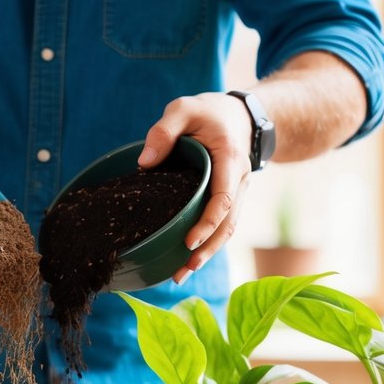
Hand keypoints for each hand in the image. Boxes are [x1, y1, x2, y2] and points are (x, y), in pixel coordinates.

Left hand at [138, 93, 254, 284]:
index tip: (188, 242)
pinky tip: (188, 261)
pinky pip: (222, 225)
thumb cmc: (208, 112)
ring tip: (182, 274)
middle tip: (184, 269)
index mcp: (229, 160)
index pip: (223, 198)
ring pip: (227, 229)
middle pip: (228, 223)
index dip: (208, 223)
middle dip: (207, 249)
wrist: (238, 115)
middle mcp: (239, 181)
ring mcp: (237, 193)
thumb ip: (163, 131)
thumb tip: (144, 164)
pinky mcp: (229, 200)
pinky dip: (208, 244)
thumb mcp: (183, 108)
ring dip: (208, 253)